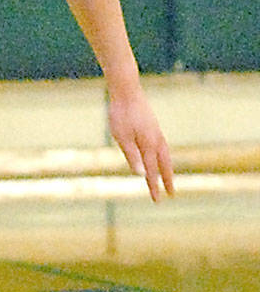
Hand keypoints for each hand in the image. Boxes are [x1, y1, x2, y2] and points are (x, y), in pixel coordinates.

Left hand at [107, 86, 174, 201]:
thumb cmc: (120, 114)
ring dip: (167, 168)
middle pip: (164, 164)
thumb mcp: (122, 137)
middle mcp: (156, 139)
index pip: (152, 171)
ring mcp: (156, 132)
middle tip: (171, 194)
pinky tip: (160, 157)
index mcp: (148, 144)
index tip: (157, 200)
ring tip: (168, 178)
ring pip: (165, 154)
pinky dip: (164, 156)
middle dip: (167, 179)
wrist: (126, 91)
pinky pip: (162, 146)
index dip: (154, 186)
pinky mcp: (153, 126)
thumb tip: (142, 174)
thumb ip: (132, 156)